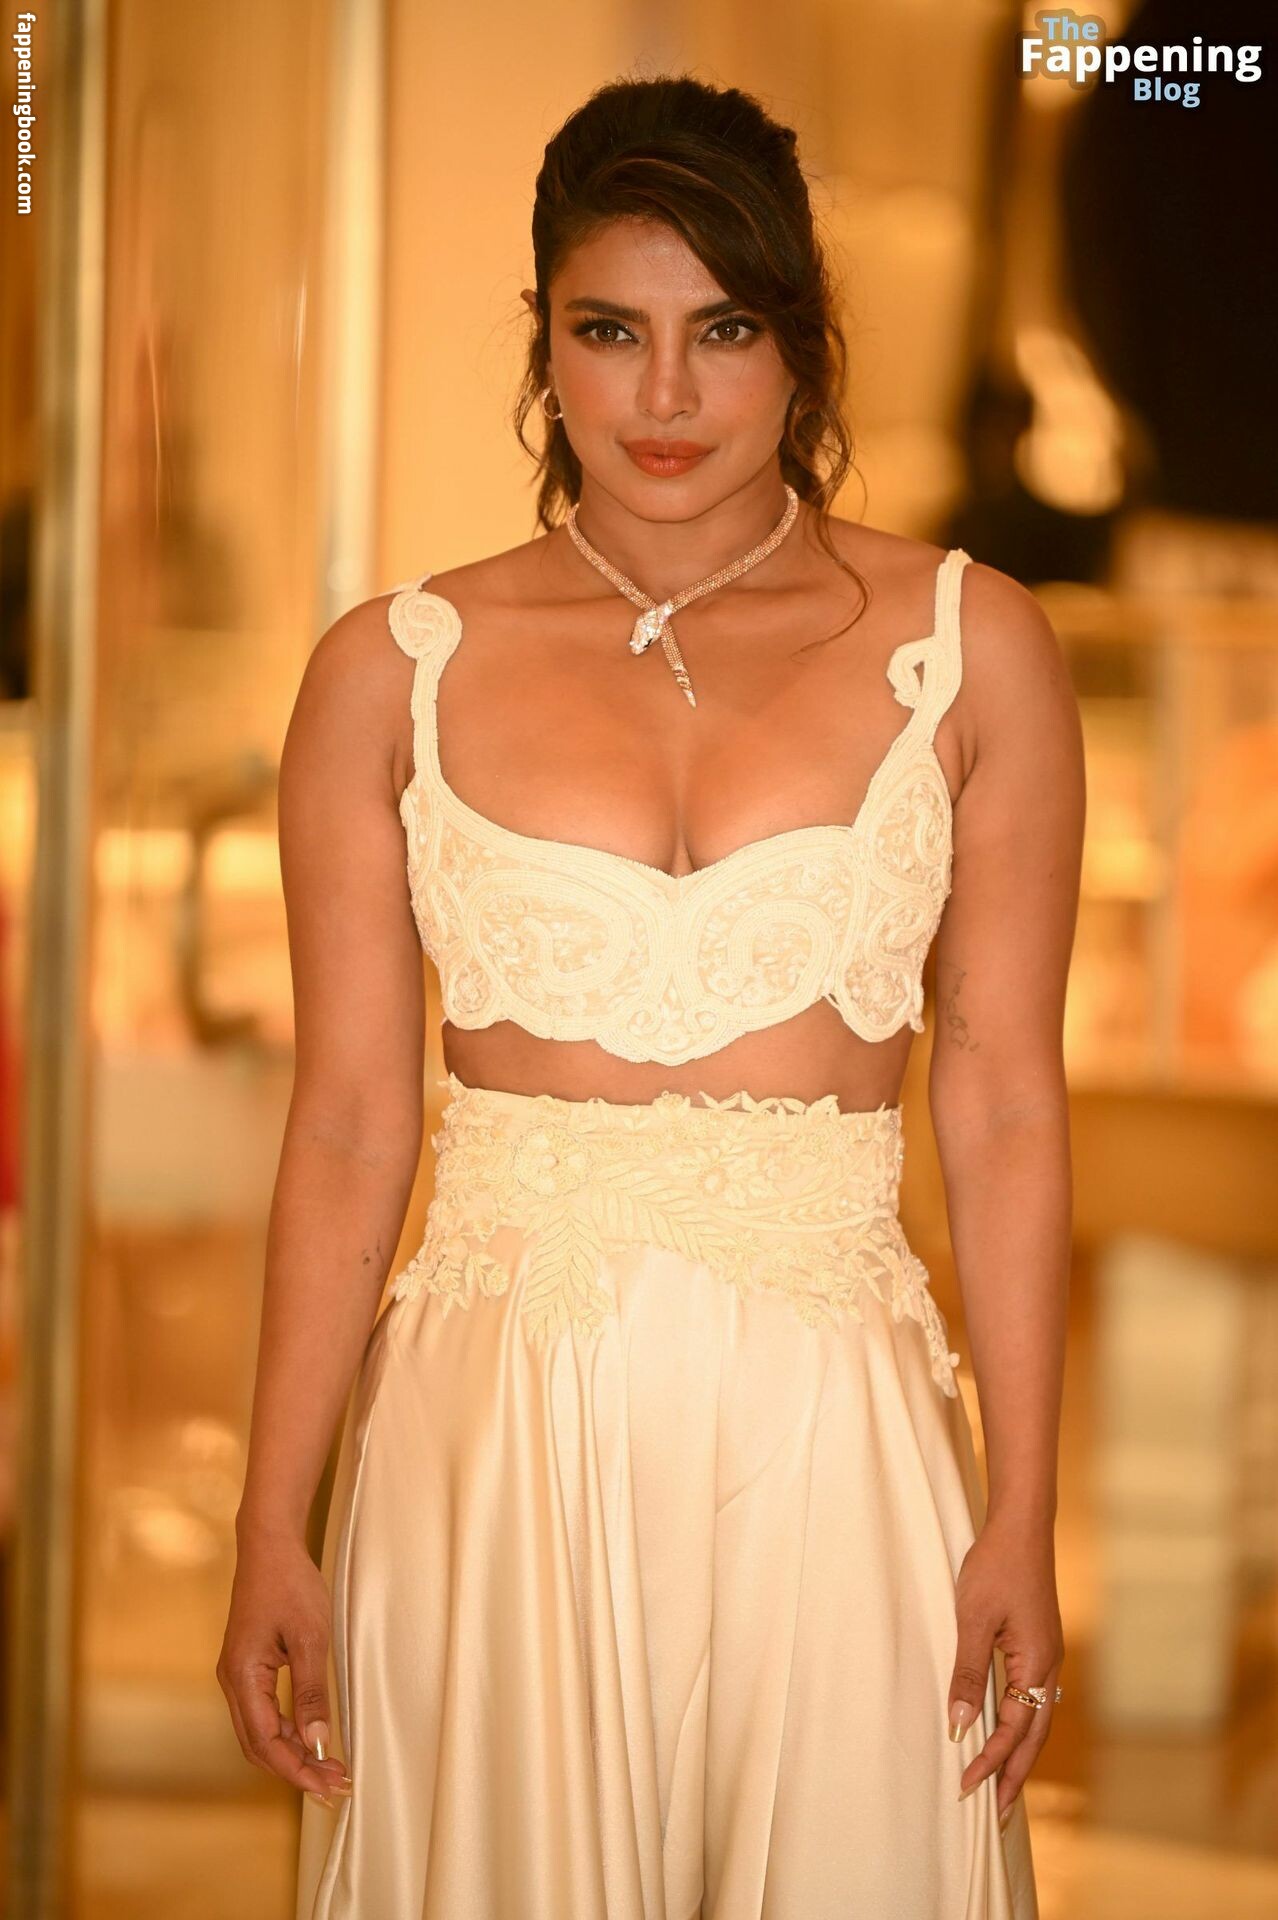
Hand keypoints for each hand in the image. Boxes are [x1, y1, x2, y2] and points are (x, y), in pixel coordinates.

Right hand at [216, 1521, 353, 1807]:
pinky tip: (311, 1736)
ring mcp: (237, 1674)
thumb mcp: (310, 1636)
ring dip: (291, 1752)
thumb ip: (312, 1691)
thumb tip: (317, 1740)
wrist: (269, 1544)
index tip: (328, 1784)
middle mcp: (233, 1681)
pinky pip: (262, 1712)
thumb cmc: (290, 1583)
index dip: (297, 1769)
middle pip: (258, 1745)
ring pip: (259, 1732)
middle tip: (334, 1783)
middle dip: (295, 1768)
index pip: (265, 1742)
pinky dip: (286, 1731)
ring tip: (329, 1766)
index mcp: (242, 1676)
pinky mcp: (248, 1666)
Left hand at [946, 1514, 1062, 1823]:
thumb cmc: (994, 1566)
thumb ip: (969, 1673)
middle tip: (998, 1816)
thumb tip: (961, 1725)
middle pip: (1035, 1737)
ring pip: (1038, 1720)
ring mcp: (1049, 1655)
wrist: (1021, 1526)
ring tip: (1004, 1788)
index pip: (1013, 1730)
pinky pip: (1036, 1699)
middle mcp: (1050, 1666)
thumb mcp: (973, 1619)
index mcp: (1037, 1663)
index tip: (967, 1788)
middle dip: (1015, 1776)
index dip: (989, 1761)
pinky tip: (1010, 1734)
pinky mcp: (1041, 1644)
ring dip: (1020, 1755)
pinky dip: (1023, 1727)